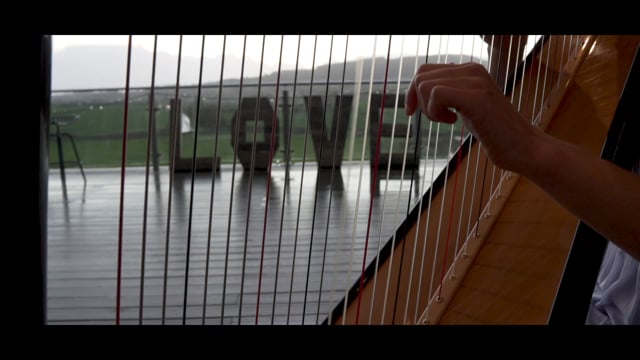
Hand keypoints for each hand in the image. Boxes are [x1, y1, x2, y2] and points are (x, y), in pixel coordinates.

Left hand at [404, 62, 538, 171]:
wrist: (523, 147)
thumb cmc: (494, 132)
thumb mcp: (467, 107)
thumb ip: (449, 94)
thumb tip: (421, 88)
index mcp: (469, 70)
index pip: (425, 70)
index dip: (412, 92)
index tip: (413, 113)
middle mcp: (472, 69)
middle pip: (421, 76)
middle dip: (418, 101)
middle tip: (437, 118)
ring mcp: (475, 81)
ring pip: (425, 85)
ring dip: (428, 108)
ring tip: (449, 120)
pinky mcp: (476, 97)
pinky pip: (436, 94)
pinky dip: (436, 112)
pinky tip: (453, 121)